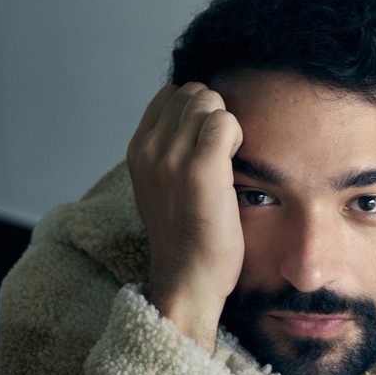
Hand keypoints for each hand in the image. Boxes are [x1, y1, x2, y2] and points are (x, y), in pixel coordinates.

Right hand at [126, 83, 244, 350]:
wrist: (187, 280)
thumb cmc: (186, 241)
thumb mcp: (161, 190)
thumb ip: (167, 154)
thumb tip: (193, 124)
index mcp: (138, 151)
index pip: (170, 96)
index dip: (196, 114)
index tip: (207, 146)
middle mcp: (150, 149)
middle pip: (193, 93)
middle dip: (213, 116)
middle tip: (222, 157)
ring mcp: (173, 157)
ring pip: (210, 102)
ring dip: (227, 127)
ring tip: (228, 163)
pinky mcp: (202, 168)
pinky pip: (226, 121)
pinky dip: (237, 137)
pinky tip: (236, 166)